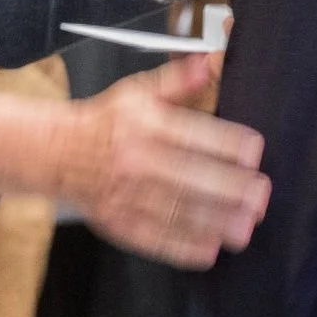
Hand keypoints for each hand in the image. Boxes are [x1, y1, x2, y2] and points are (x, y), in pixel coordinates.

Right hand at [62, 56, 269, 268]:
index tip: (254, 152)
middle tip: (260, 196)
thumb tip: (206, 63)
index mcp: (145, 125)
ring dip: (211, 221)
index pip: (191, 133)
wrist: (56, 152)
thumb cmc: (106, 122)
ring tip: (243, 229)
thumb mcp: (138, 92)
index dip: (225, 143)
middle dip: (227, 188)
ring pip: (174, 210)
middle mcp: (136, 160)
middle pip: (187, 175)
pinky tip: (207, 252)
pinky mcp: (118, 221)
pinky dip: (179, 248)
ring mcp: (126, 194)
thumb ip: (177, 81)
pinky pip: (151, 238)